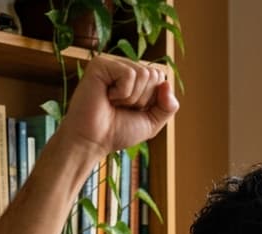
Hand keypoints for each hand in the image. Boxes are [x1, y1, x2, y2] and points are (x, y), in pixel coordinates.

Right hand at [60, 53, 178, 156]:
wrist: (93, 141)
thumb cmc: (118, 132)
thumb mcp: (152, 122)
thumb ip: (168, 106)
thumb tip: (167, 83)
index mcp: (136, 78)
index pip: (161, 78)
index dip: (153, 100)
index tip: (133, 110)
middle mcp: (124, 67)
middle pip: (154, 74)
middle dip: (143, 98)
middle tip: (122, 107)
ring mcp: (111, 64)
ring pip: (143, 73)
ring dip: (132, 97)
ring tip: (113, 102)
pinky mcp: (100, 64)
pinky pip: (129, 74)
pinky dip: (122, 92)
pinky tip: (107, 97)